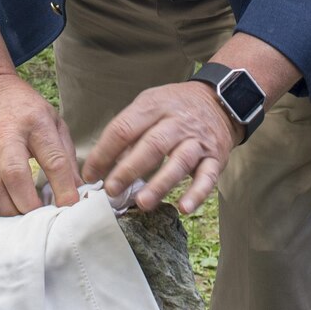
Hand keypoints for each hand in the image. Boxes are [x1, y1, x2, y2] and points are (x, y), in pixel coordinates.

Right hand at [0, 70, 80, 217]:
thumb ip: (65, 154)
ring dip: (10, 210)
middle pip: (15, 176)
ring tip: (25, 221)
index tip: (71, 207)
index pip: (52, 159)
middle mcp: (6, 136)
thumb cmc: (24, 108)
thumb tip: (78, 188)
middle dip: (30, 204)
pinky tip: (4, 216)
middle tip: (43, 219)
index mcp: (35, 123)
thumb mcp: (52, 119)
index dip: (63, 187)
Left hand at [84, 81, 236, 215]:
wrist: (220, 101)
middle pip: (152, 146)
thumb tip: (103, 165)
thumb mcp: (149, 106)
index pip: (124, 129)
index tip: (90, 174)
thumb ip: (128, 132)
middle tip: (111, 191)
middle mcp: (177, 122)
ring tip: (142, 203)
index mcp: (154, 106)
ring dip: (160, 184)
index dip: (104, 153)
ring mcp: (198, 141)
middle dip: (129, 170)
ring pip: (179, 162)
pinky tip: (184, 208)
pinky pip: (207, 177)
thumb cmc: (175, 107)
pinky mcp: (215, 158)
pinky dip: (197, 194)